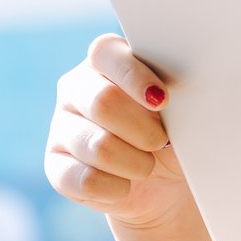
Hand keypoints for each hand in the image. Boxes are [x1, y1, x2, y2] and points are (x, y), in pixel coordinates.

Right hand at [44, 34, 195, 233]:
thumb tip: (168, 98)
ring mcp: (62, 127)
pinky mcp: (56, 167)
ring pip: (98, 146)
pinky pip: (87, 180)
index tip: (161, 100)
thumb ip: (176, 92)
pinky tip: (127, 184)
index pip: (105, 52)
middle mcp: (76, 89)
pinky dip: (118, 188)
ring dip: (136, 164)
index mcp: (106, 61)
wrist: (165, 184)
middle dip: (143, 130)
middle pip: (102, 101)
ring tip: (148, 166)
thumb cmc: (176, 134)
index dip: (134, 77)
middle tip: (162, 142)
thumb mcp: (184, 110)